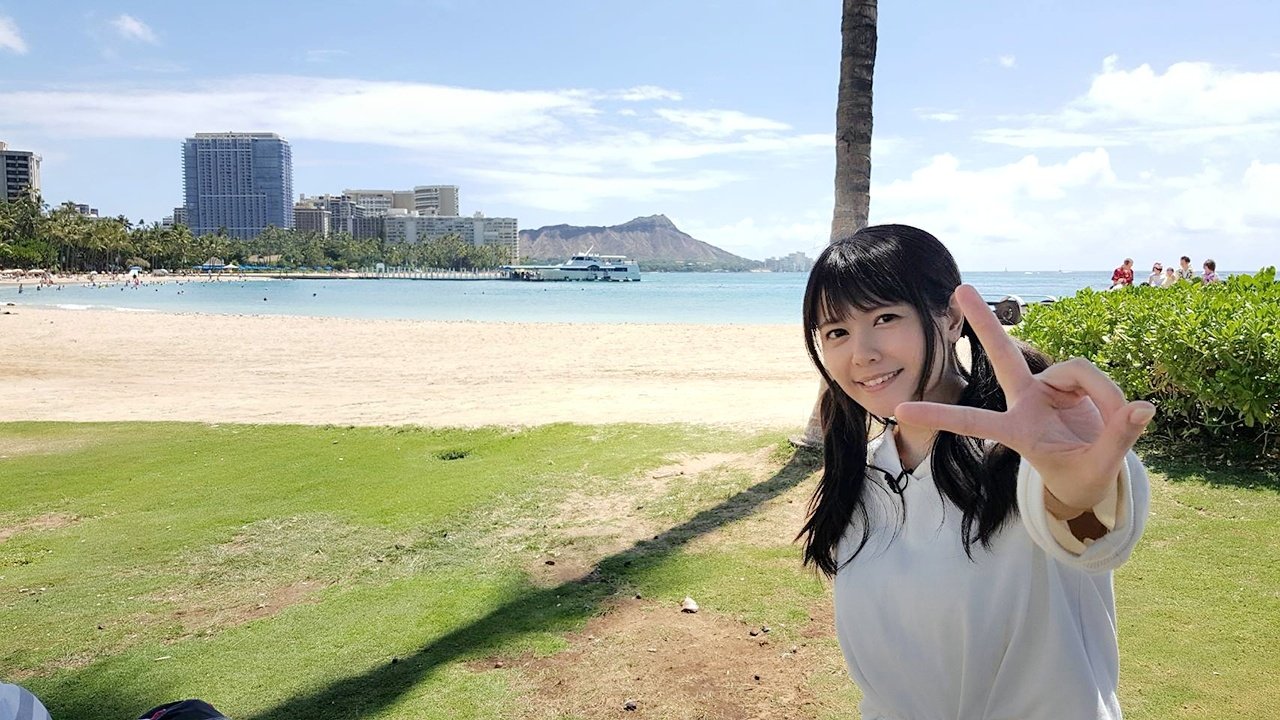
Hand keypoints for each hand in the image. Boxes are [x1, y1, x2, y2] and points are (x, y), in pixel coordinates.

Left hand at [895, 285, 1154, 516]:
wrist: (1092, 476)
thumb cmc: (1081, 478)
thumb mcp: (1099, 468)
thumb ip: (1119, 438)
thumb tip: (1143, 407)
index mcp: (1016, 430)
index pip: (971, 422)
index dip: (938, 416)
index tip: (898, 411)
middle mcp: (1026, 401)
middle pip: (1002, 355)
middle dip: (985, 322)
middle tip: (959, 288)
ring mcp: (1049, 388)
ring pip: (1077, 369)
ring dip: (1103, 393)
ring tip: (1118, 420)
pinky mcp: (1071, 381)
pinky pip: (1093, 375)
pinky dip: (1110, 392)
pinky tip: (1119, 411)